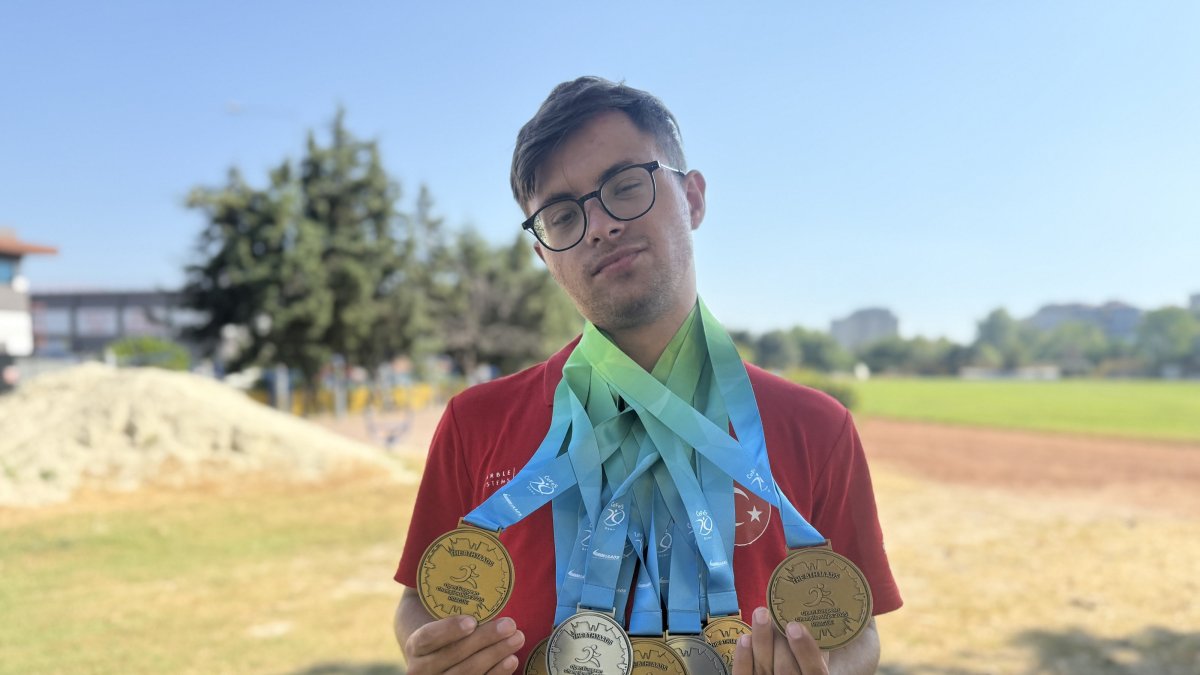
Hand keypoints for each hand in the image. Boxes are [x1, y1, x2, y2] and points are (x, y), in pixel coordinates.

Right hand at [403, 615, 525, 674]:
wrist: (433, 657)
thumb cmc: (443, 629)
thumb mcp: (438, 617)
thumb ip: (452, 605)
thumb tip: (478, 582)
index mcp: (414, 646)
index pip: (427, 638)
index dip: (449, 630)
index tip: (472, 621)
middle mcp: (420, 669)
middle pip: (453, 655)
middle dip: (484, 639)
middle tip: (509, 625)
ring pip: (468, 672)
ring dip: (496, 654)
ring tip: (517, 638)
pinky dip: (497, 673)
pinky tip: (512, 660)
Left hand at [731, 606, 829, 674]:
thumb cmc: (799, 669)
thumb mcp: (815, 665)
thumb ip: (816, 652)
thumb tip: (813, 622)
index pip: (814, 670)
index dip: (806, 650)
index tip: (795, 627)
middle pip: (787, 667)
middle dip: (780, 640)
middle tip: (777, 616)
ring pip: (764, 667)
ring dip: (762, 639)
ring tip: (760, 614)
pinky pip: (744, 674)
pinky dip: (743, 657)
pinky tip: (745, 638)